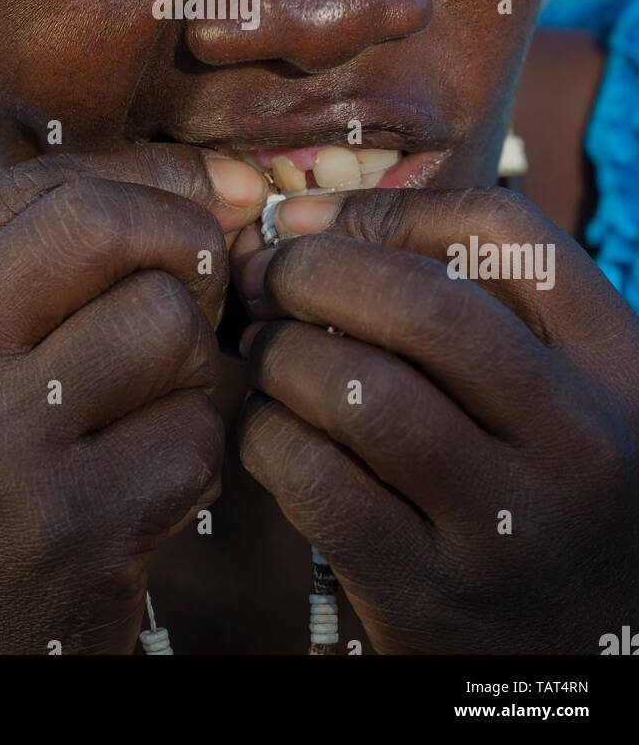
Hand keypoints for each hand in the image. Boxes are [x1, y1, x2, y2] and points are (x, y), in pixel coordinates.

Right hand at [0, 145, 266, 653]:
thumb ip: (58, 265)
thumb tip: (228, 186)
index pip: (41, 184)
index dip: (152, 175)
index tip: (222, 190)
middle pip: (98, 224)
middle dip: (185, 237)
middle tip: (205, 285)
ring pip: (164, 322)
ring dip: (195, 366)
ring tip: (153, 413)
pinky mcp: (68, 523)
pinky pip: (196, 429)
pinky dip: (197, 456)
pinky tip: (148, 490)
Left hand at [233, 187, 638, 653]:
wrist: (579, 657)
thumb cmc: (536, 484)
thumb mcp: (550, 384)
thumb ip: (464, 292)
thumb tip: (301, 221)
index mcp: (617, 366)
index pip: (505, 232)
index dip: (388, 210)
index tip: (312, 218)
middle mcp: (577, 443)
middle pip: (425, 307)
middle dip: (314, 271)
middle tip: (264, 276)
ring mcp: (503, 529)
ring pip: (359, 392)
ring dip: (281, 354)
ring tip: (266, 352)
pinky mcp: (424, 596)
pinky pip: (313, 479)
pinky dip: (267, 435)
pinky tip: (271, 427)